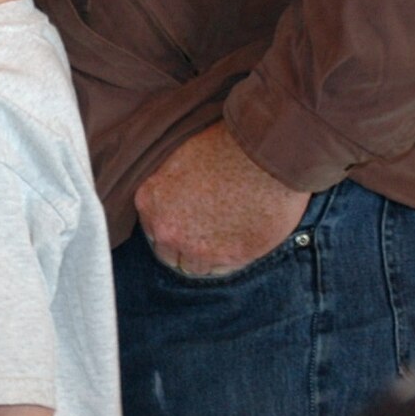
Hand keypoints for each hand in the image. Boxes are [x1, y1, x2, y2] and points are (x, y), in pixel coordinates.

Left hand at [135, 121, 309, 277]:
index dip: (172, 225)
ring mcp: (197, 248)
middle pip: (169, 253)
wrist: (264, 153)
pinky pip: (223, 269)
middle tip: (207, 232)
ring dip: (207, 256)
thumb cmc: (226, 146)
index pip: (153, 228)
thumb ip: (169, 188)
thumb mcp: (180, 159)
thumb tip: (175, 200)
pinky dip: (230, 259)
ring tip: (226, 237)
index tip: (187, 222)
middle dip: (184, 246)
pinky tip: (240, 240)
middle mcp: (167, 230)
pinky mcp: (230, 257)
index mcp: (150, 202)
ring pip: (195, 266)